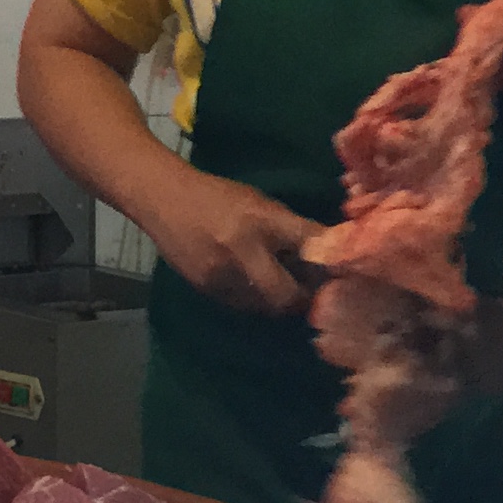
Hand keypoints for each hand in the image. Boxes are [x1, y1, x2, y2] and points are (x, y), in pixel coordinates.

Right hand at [141, 165, 322, 313]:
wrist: (161, 198)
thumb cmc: (217, 196)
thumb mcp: (261, 204)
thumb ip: (296, 229)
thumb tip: (334, 252)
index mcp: (262, 222)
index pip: (312, 245)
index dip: (332, 264)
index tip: (341, 274)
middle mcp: (241, 253)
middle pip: (287, 296)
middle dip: (301, 297)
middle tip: (307, 289)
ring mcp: (220, 275)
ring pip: (265, 305)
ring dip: (278, 300)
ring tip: (278, 283)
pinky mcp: (205, 288)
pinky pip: (242, 304)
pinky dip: (254, 298)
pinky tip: (250, 282)